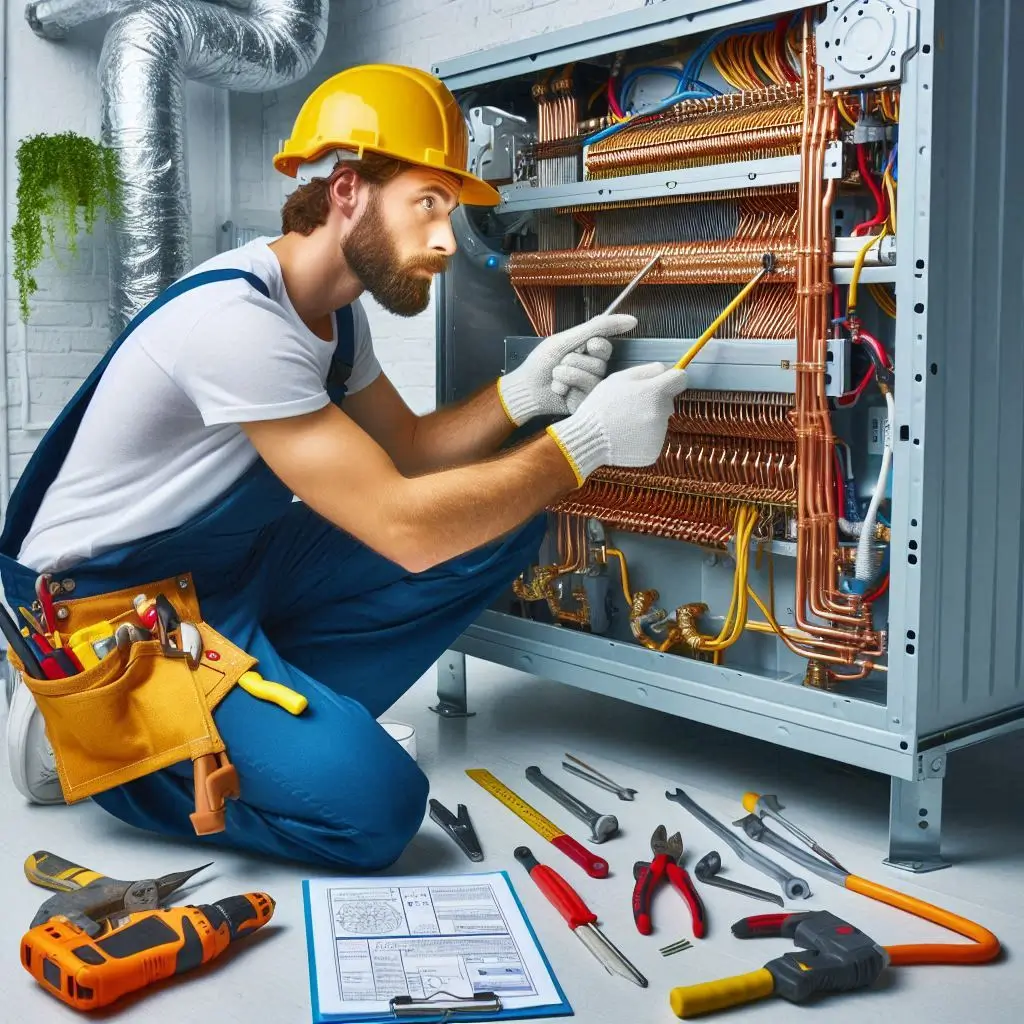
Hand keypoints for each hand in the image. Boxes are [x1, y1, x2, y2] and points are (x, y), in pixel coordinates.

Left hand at [496, 313, 637, 425]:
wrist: (526, 387)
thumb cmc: (542, 362)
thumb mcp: (567, 339)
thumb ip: (597, 327)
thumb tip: (631, 319)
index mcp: (590, 353)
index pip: (606, 347)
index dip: (597, 346)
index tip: (586, 346)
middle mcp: (593, 371)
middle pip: (599, 364)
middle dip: (573, 361)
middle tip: (560, 363)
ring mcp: (589, 388)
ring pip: (590, 378)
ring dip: (566, 374)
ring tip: (555, 377)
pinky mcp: (584, 403)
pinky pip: (584, 393)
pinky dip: (565, 388)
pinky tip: (559, 390)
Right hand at [545, 362, 687, 483]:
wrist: (587, 439)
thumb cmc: (600, 406)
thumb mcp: (618, 379)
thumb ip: (646, 371)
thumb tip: (665, 369)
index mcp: (654, 392)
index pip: (680, 379)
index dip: (672, 379)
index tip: (663, 382)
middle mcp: (661, 414)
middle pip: (668, 402)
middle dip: (654, 402)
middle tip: (630, 407)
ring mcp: (658, 434)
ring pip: (660, 421)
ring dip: (647, 420)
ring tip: (624, 423)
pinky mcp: (654, 451)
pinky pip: (653, 438)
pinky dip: (643, 438)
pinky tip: (626, 437)